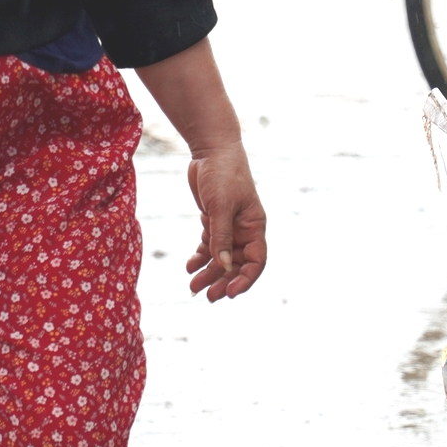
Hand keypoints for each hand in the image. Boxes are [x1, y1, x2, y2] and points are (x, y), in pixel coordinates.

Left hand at [184, 145, 266, 301]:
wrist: (211, 149)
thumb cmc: (223, 174)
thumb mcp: (221, 206)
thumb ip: (221, 237)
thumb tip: (223, 266)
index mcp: (255, 226)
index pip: (256, 261)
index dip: (245, 280)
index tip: (228, 293)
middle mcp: (245, 229)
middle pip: (237, 264)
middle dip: (222, 280)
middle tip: (207, 296)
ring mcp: (230, 226)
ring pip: (221, 257)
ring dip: (208, 272)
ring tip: (192, 286)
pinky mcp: (214, 220)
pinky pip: (209, 245)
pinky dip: (200, 257)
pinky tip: (189, 267)